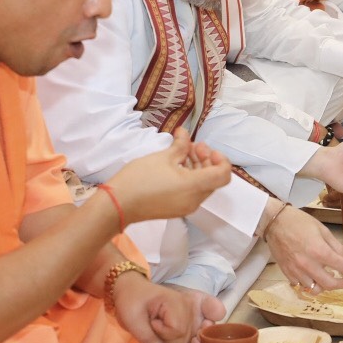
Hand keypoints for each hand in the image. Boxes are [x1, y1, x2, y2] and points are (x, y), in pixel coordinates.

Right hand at [108, 129, 230, 224]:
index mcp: (194, 186)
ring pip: (202, 185)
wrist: (119, 204)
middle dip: (206, 160)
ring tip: (182, 153)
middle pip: (213, 179)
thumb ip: (181, 145)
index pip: (224, 175)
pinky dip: (189, 178)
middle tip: (192, 146)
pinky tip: (176, 167)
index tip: (206, 149)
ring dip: (197, 168)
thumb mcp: (163, 157)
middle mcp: (195, 200)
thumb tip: (184, 133)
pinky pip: (191, 193)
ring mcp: (186, 207)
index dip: (221, 159)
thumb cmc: (140, 179)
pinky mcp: (176, 209)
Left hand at [113, 274, 224, 342]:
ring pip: (189, 340)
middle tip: (152, 330)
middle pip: (184, 337)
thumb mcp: (133, 320)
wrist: (132, 291)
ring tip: (161, 336)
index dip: (161, 334)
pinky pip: (194, 335)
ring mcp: (190, 314)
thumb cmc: (131, 301)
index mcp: (175, 301)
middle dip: (167, 342)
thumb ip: (148, 340)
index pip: (177, 330)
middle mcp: (188, 307)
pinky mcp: (189, 320)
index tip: (150, 323)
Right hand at [265, 205, 342, 293]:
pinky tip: (314, 276)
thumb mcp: (322, 229)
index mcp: (319, 251)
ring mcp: (296, 271)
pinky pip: (302, 286)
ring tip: (330, 278)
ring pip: (316, 289)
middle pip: (331, 284)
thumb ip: (335, 246)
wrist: (274, 222)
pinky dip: (311, 284)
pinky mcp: (287, 273)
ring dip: (326, 285)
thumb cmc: (299, 222)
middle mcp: (308, 265)